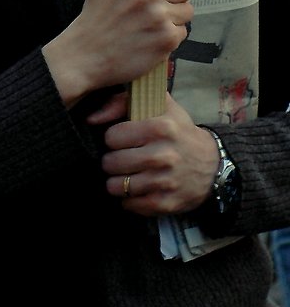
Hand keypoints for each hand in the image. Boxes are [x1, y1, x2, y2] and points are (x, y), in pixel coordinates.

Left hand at [97, 94, 222, 216]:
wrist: (213, 164)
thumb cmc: (178, 130)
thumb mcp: (158, 105)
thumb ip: (122, 101)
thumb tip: (92, 118)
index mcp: (160, 127)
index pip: (112, 137)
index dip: (112, 139)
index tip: (120, 141)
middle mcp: (164, 154)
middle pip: (112, 163)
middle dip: (111, 162)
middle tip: (118, 160)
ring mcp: (166, 181)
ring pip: (118, 186)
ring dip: (116, 182)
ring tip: (123, 176)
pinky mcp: (168, 203)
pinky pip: (132, 205)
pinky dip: (128, 200)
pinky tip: (134, 191)